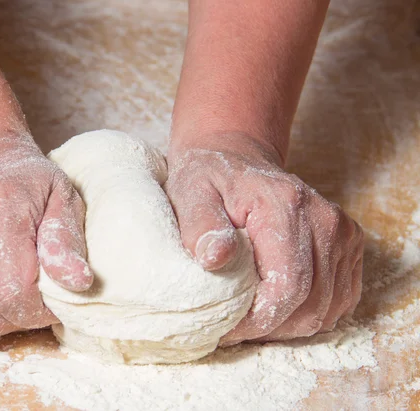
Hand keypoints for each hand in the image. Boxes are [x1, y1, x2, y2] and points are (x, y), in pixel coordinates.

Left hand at [165, 134, 362, 343]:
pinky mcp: (348, 242)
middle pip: (311, 304)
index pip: (288, 286)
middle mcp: (324, 219)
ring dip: (288, 324)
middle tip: (232, 328)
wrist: (236, 156)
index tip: (224, 329)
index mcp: (286, 206)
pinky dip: (309, 313)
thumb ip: (201, 226)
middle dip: (270, 328)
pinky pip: (339, 299)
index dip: (258, 321)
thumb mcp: (191, 194)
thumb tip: (215, 259)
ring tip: (251, 317)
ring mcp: (341, 231)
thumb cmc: (209, 177)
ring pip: (327, 308)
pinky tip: (278, 307)